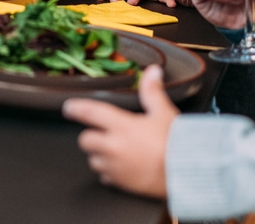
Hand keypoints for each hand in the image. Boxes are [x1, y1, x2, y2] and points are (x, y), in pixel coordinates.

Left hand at [62, 65, 174, 196]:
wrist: (186, 174)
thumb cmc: (176, 143)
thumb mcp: (164, 113)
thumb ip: (152, 92)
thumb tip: (152, 71)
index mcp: (121, 126)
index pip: (90, 113)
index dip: (76, 108)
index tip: (68, 107)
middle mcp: (113, 147)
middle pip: (85, 140)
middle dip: (91, 136)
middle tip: (103, 133)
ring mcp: (115, 167)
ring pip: (93, 160)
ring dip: (99, 155)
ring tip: (115, 151)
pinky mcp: (121, 183)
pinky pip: (105, 177)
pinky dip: (110, 172)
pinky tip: (123, 167)